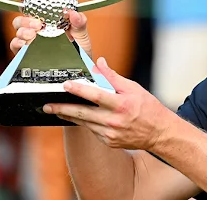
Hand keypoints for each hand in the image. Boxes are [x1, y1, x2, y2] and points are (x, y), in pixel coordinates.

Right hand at [9, 0, 92, 53]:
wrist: (77, 71)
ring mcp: (30, 35)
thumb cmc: (79, 50)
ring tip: (34, 30)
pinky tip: (26, 43)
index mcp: (51, 11)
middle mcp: (38, 20)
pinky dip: (18, 41)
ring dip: (23, 23)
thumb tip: (73, 13)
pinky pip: (15, 43)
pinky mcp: (24, 51)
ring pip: (18, 22)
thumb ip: (79, 24)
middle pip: (23, 2)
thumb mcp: (82, 35)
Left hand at [43, 57, 175, 150]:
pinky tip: (76, 116)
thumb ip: (113, 77)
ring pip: (84, 123)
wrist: (159, 133)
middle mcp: (114, 121)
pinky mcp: (108, 142)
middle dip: (62, 108)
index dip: (79, 90)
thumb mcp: (134, 88)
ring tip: (54, 109)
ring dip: (68, 116)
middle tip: (47, 105)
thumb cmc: (148, 107)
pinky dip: (84, 122)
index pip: (96, 95)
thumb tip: (99, 63)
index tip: (65, 85)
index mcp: (121, 104)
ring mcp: (110, 134)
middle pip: (83, 113)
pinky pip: (92, 130)